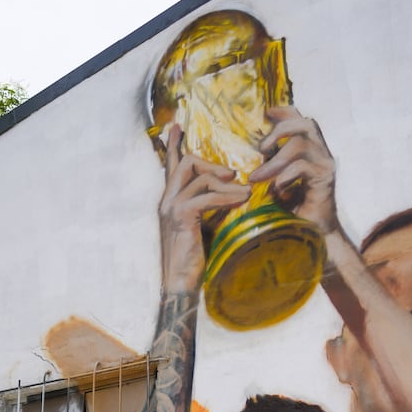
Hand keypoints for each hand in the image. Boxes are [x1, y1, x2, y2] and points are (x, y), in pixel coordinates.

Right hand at [159, 125, 249, 294]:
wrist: (181, 287)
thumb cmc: (195, 262)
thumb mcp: (207, 227)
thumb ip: (214, 208)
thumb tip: (235, 193)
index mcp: (170, 202)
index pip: (170, 167)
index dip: (173, 145)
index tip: (176, 125)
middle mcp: (166, 201)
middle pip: (186, 163)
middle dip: (212, 165)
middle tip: (234, 176)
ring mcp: (170, 208)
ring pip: (197, 177)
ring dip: (225, 183)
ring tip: (245, 192)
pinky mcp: (180, 217)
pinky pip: (206, 196)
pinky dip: (227, 197)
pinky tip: (242, 200)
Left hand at [250, 106, 339, 234]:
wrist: (316, 236)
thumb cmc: (296, 212)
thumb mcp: (279, 183)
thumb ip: (272, 166)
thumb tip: (253, 155)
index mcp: (313, 151)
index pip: (302, 120)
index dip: (286, 112)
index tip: (266, 114)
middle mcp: (322, 154)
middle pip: (306, 124)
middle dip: (280, 130)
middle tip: (261, 148)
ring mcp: (326, 165)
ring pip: (301, 145)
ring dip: (275, 160)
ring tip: (258, 176)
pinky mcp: (326, 180)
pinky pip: (302, 167)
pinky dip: (284, 176)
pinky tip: (277, 191)